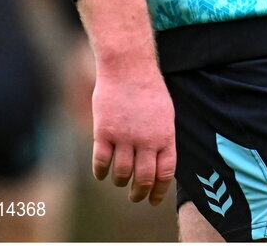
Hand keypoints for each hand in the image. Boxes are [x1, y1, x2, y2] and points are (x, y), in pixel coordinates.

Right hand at [91, 63, 176, 204]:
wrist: (128, 66)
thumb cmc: (148, 88)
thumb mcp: (165, 113)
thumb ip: (163, 139)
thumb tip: (161, 164)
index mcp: (164, 135)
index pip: (165, 173)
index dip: (159, 191)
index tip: (153, 200)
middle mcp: (146, 140)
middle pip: (143, 179)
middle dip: (139, 193)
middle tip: (135, 196)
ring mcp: (124, 137)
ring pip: (121, 174)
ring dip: (120, 181)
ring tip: (120, 179)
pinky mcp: (103, 132)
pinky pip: (101, 162)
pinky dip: (101, 172)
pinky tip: (102, 171)